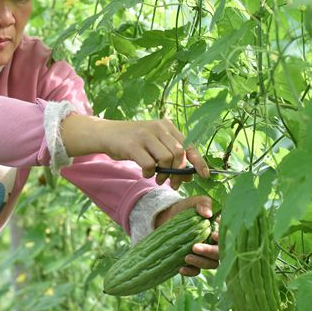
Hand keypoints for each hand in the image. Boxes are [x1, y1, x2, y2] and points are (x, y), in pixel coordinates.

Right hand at [62, 115, 209, 189]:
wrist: (106, 134)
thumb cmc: (134, 142)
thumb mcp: (154, 142)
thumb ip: (171, 154)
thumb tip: (189, 175)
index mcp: (167, 126)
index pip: (189, 144)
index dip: (199, 161)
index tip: (205, 175)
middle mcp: (159, 128)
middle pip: (179, 153)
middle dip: (180, 173)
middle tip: (173, 184)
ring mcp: (145, 135)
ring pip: (166, 158)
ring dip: (164, 174)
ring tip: (157, 178)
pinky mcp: (133, 144)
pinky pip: (149, 164)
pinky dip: (149, 173)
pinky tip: (145, 173)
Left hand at [155, 195, 218, 276]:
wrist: (168, 217)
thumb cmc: (185, 208)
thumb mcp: (195, 202)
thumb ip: (203, 203)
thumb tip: (208, 214)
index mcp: (219, 229)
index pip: (226, 237)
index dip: (222, 238)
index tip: (213, 235)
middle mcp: (214, 243)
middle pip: (219, 253)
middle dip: (209, 252)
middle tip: (195, 247)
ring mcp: (205, 254)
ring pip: (211, 264)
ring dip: (200, 262)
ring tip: (187, 257)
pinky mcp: (194, 261)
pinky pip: (196, 271)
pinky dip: (190, 272)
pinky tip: (181, 268)